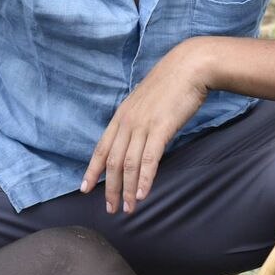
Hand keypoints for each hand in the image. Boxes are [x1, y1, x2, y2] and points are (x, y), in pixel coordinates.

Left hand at [80, 42, 208, 213]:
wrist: (189, 66)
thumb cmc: (171, 84)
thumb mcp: (146, 102)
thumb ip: (138, 120)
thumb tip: (137, 137)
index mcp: (121, 115)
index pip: (101, 147)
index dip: (92, 170)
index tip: (84, 189)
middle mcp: (127, 122)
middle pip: (113, 161)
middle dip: (110, 188)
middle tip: (110, 209)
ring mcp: (142, 125)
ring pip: (129, 164)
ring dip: (127, 189)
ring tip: (128, 208)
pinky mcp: (160, 128)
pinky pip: (148, 159)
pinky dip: (144, 179)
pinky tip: (142, 195)